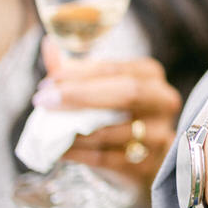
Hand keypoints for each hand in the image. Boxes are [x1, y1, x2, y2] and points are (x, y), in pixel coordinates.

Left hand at [35, 40, 181, 189]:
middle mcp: (163, 100)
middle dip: (81, 95)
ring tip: (48, 130)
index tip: (50, 80)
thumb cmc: (118, 115)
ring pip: (113, 130)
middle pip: (127, 92)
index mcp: (151, 75)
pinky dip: (79, 154)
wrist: (143, 158)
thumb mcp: (101, 89)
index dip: (80, 73)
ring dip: (75, 130)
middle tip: (44, 100)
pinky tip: (60, 150)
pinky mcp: (148, 164)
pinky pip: (107, 158)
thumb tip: (48, 44)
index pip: (116, 69)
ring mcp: (159, 133)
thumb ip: (76, 69)